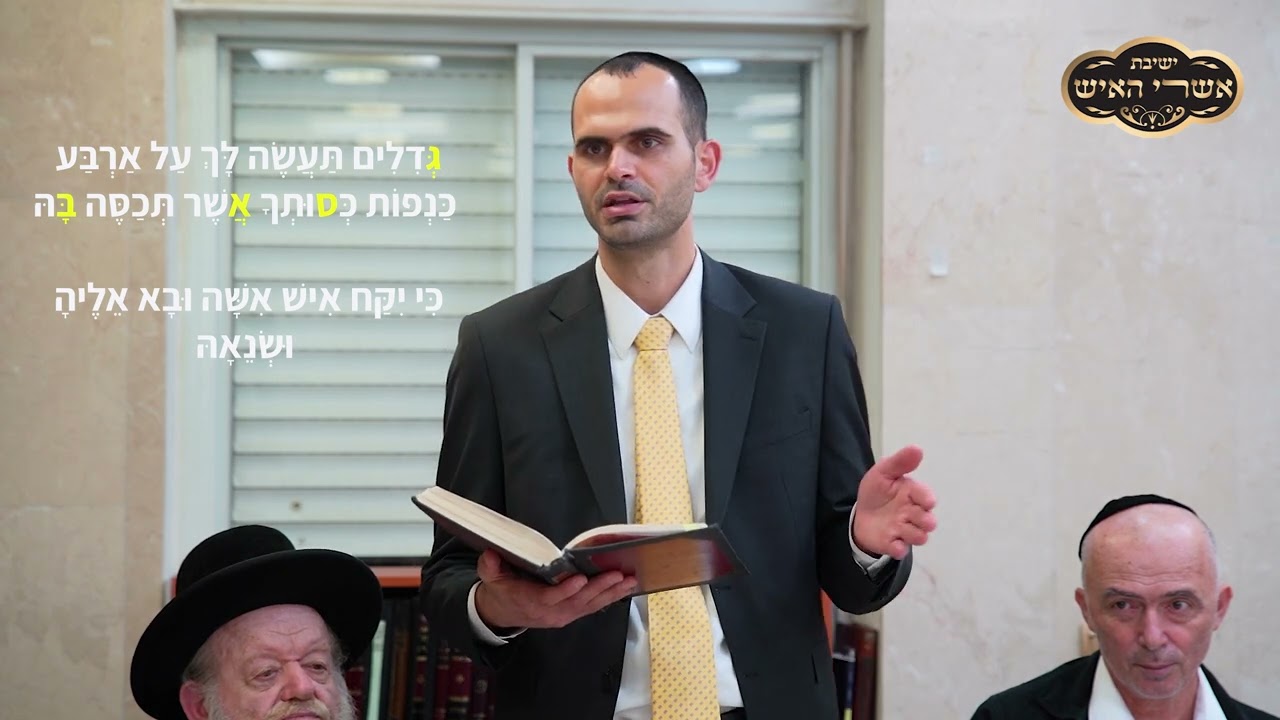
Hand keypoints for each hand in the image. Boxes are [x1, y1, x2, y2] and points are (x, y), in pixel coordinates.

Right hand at [473, 549, 637, 630]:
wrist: (503, 613)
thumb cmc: (501, 590)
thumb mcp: (490, 577)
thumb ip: (490, 567)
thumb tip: (489, 555)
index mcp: (531, 602)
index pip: (550, 598)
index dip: (566, 590)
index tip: (580, 578)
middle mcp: (551, 612)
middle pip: (577, 602)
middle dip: (599, 588)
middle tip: (617, 575)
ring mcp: (564, 615)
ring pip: (590, 605)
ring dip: (611, 593)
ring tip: (629, 581)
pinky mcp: (572, 614)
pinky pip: (593, 607)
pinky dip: (610, 597)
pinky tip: (625, 588)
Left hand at [851, 445, 936, 559]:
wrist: (861, 513)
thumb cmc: (877, 491)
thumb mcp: (883, 472)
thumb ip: (900, 462)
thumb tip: (917, 448)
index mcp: (913, 495)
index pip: (927, 498)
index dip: (927, 499)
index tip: (925, 500)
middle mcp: (912, 514)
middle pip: (929, 522)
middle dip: (924, 520)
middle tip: (910, 515)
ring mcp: (903, 530)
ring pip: (920, 537)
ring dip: (913, 534)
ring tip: (899, 527)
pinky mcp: (893, 543)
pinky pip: (901, 550)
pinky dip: (899, 548)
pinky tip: (892, 542)